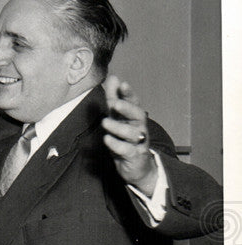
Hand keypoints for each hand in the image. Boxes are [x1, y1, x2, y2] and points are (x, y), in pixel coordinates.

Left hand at [101, 75, 156, 195]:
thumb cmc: (125, 139)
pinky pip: (127, 150)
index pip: (134, 102)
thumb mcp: (118, 118)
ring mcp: (138, 143)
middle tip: (115, 104)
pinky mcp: (134, 156)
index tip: (122, 83)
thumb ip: (114, 98)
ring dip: (118, 127)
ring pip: (132, 133)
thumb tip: (112, 77)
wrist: (137, 167)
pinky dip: (117, 145)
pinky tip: (107, 140)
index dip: (129, 93)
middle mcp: (139, 127)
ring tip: (105, 122)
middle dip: (127, 108)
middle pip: (137, 115)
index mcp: (134, 117)